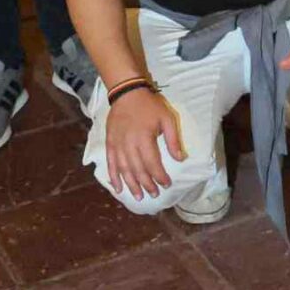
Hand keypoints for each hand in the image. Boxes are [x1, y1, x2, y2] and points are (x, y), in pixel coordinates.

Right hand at [102, 86, 183, 201]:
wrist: (127, 92)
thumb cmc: (150, 106)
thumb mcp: (167, 118)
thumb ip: (173, 140)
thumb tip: (180, 159)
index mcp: (144, 139)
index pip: (153, 164)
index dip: (160, 176)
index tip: (166, 184)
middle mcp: (129, 145)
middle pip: (138, 170)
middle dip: (147, 184)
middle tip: (154, 194)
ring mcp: (117, 145)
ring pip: (124, 170)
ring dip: (132, 185)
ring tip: (139, 196)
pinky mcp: (109, 143)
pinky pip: (111, 164)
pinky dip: (113, 177)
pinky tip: (118, 188)